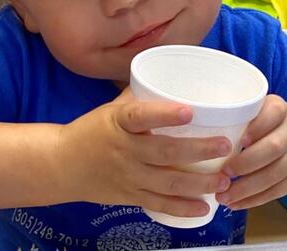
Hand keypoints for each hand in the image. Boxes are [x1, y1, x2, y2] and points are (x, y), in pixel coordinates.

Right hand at [58, 88, 232, 216]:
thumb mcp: (112, 108)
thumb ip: (143, 97)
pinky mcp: (129, 196)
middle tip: (225, 146)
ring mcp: (127, 175)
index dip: (165, 114)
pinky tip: (205, 206)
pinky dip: (183, 207)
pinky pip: (159, 203)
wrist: (61, 165)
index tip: (189, 111)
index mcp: (118, 121)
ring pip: (167, 181)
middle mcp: (123, 149)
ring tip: (224, 179)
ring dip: (199, 182)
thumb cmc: (93, 130)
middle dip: (198, 150)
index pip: (141, 115)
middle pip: (164, 151)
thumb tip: (178, 80)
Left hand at [215, 94, 286, 209]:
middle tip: (223, 173)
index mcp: (281, 109)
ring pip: (276, 174)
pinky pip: (277, 191)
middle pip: (275, 147)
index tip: (240, 139)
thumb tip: (194, 125)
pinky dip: (255, 200)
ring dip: (248, 188)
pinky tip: (236, 204)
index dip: (257, 127)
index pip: (274, 113)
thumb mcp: (260, 111)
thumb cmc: (269, 125)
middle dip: (248, 162)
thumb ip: (237, 115)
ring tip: (223, 196)